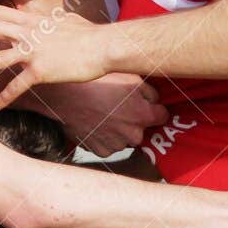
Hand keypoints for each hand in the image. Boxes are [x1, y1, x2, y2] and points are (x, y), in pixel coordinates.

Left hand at [0, 3, 109, 108]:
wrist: (104, 46)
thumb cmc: (86, 32)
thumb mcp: (59, 17)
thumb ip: (40, 15)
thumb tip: (27, 8)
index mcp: (30, 19)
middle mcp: (27, 32)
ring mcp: (33, 51)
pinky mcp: (41, 71)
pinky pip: (18, 86)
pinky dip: (5, 97)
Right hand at [24, 73, 165, 157]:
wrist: (64, 96)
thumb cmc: (95, 81)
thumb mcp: (128, 76)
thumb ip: (149, 91)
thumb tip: (155, 99)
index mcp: (143, 115)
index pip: (162, 116)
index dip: (154, 107)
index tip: (145, 103)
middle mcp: (133, 134)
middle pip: (142, 128)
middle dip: (134, 119)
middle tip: (117, 105)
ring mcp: (116, 144)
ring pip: (124, 137)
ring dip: (119, 128)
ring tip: (103, 111)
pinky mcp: (100, 150)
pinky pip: (109, 144)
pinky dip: (104, 136)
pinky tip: (95, 121)